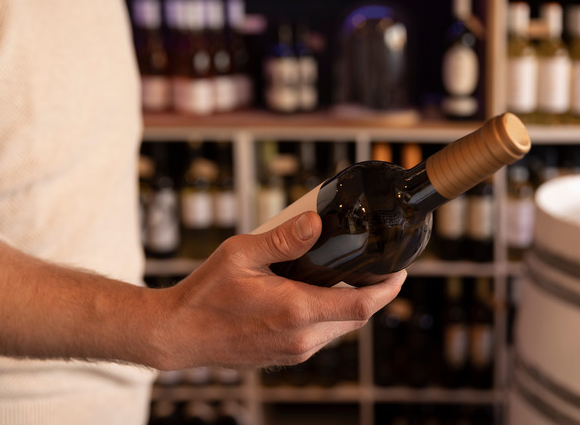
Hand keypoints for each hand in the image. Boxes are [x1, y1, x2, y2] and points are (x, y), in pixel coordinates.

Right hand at [150, 211, 405, 369]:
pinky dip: (327, 316)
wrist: (179, 334)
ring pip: (339, 329)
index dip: (388, 289)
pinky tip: (313, 295)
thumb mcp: (241, 255)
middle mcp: (301, 336)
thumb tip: (315, 223)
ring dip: (348, 305)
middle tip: (373, 266)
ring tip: (341, 276)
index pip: (362, 304)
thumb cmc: (205, 295)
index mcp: (296, 310)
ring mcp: (294, 350)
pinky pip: (320, 337)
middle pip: (356, 318)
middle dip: (372, 294)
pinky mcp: (285, 356)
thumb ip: (283, 239)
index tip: (400, 271)